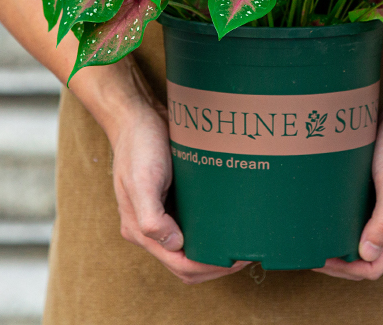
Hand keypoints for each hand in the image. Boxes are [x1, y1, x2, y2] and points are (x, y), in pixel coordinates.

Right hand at [111, 101, 249, 283]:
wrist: (137, 115)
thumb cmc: (138, 145)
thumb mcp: (142, 180)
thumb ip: (152, 218)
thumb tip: (175, 244)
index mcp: (139, 229)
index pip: (180, 265)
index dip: (209, 267)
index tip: (236, 259)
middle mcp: (150, 227)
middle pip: (186, 263)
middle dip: (216, 265)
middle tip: (245, 254)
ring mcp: (161, 213)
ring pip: (191, 246)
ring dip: (214, 250)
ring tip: (240, 242)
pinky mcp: (172, 199)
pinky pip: (193, 224)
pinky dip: (210, 230)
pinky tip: (229, 222)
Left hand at [312, 81, 382, 280]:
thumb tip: (367, 253)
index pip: (374, 266)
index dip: (346, 269)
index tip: (320, 259)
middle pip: (366, 257)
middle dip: (339, 261)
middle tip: (310, 250)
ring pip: (361, 237)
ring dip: (339, 242)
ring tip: (314, 236)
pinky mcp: (379, 191)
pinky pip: (359, 216)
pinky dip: (342, 221)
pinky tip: (325, 213)